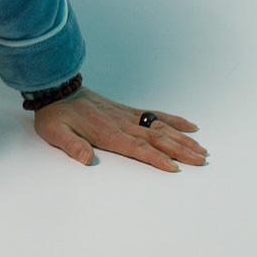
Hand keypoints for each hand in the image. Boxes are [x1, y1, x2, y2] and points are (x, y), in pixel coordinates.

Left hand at [32, 82, 207, 171]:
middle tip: (201, 161)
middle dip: (180, 151)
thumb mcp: (56, 133)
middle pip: (157, 139)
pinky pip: (155, 115)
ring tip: (201, 149)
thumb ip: (72, 146)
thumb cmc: (55, 115)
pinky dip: (173, 120)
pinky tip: (188, 126)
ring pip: (160, 128)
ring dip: (182, 139)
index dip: (156, 158)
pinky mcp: (127, 111)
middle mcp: (122, 124)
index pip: (137, 148)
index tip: (174, 167)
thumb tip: (86, 159)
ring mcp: (127, 116)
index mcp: (108, 133)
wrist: (55, 89)